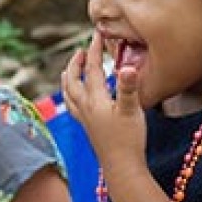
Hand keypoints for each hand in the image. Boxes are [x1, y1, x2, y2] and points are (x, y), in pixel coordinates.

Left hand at [61, 32, 144, 171]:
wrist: (122, 168)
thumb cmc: (128, 140)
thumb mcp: (132, 110)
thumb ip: (129, 87)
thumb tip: (127, 67)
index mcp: (95, 100)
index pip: (91, 69)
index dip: (94, 50)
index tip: (97, 34)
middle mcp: (86, 108)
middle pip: (73, 81)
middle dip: (75, 64)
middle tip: (80, 51)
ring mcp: (86, 120)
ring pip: (69, 95)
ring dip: (68, 80)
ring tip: (69, 71)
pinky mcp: (89, 129)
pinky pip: (74, 108)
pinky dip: (72, 97)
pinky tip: (78, 100)